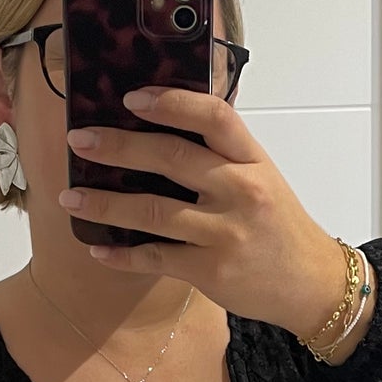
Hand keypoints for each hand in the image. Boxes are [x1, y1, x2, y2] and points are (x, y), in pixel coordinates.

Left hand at [61, 86, 361, 343]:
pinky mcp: (212, 271)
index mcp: (252, 160)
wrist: (310, 283)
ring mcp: (226, 233)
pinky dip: (122, 254)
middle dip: (118, 147)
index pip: (214, 116)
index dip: (171, 103)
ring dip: (105, 203)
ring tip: (71, 197)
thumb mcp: (260, 178)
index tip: (132, 98)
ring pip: (154, 212)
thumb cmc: (278, 226)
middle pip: (172, 159)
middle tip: (80, 140)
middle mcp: (241, 191)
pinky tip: (98, 247)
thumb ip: (219, 156)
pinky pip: (156, 258)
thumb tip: (158, 132)